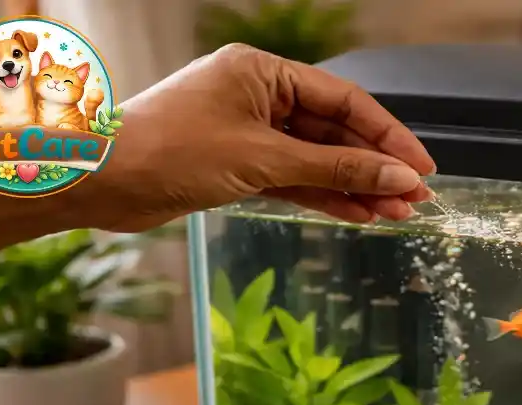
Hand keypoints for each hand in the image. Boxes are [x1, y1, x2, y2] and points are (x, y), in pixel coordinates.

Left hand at [87, 44, 435, 232]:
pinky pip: (293, 179)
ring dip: (355, 187)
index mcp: (262, 71)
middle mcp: (257, 96)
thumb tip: (397, 177)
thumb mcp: (263, 159)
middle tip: (415, 199)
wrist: (99, 182)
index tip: (422, 167)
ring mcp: (247, 132)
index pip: (344, 100)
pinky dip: (324, 197)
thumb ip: (335, 168)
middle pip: (334, 131)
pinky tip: (358, 215)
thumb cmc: (169, 151)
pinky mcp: (236, 166)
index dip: (388, 135)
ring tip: (395, 214)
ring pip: (316, 160)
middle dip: (375, 167)